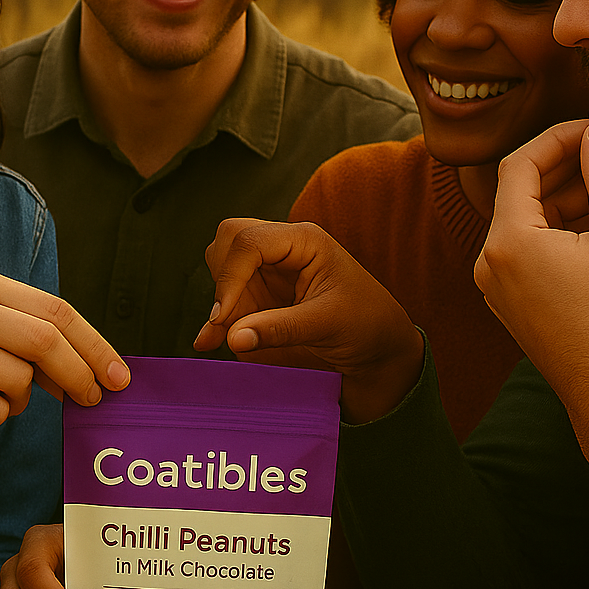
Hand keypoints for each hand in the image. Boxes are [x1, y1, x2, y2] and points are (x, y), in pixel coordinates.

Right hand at [193, 219, 423, 423]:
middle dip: (221, 276)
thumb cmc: (367, 326)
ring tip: (218, 337)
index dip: (230, 278)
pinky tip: (208, 343)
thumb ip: (279, 329)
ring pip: (222, 264)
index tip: (222, 317)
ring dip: (218, 301)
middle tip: (223, 318)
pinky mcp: (264, 296)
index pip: (249, 241)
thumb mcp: (327, 324)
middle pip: (230, 238)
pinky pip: (229, 297)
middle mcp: (284, 248)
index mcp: (304, 240)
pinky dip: (218, 319)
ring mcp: (271, 270)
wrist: (379, 351)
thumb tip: (232, 337)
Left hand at [475, 121, 588, 531]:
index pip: (519, 164)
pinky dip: (554, 230)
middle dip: (562, 166)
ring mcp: (494, 284)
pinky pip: (524, 250)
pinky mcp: (507, 300)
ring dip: (561, 198)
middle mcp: (488, 261)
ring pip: (523, 221)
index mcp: (507, 241)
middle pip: (518, 192)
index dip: (557, 137)